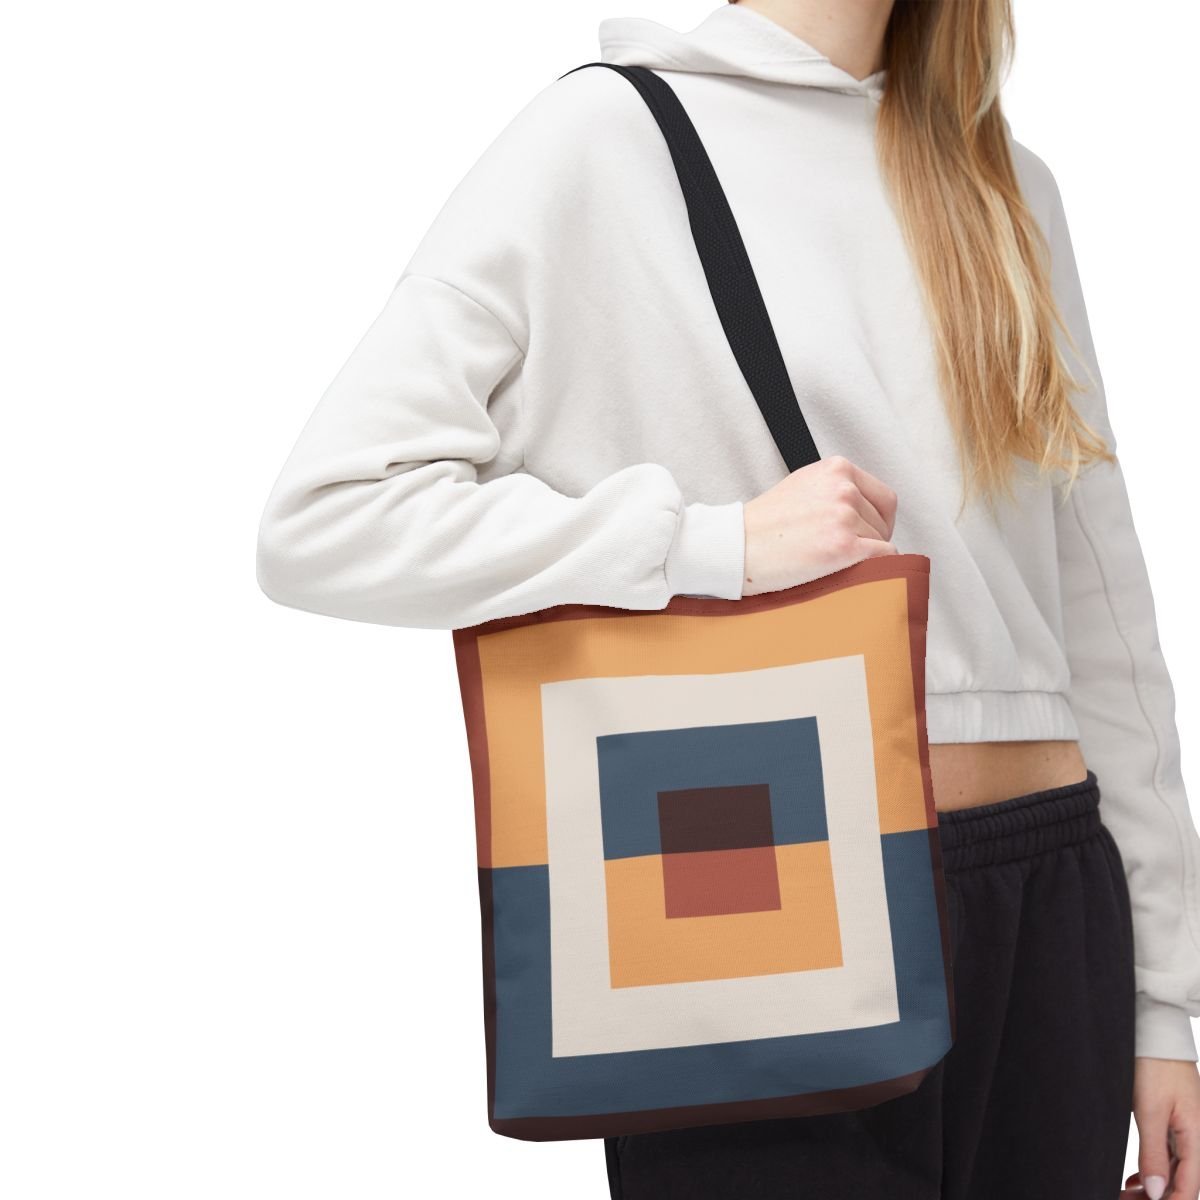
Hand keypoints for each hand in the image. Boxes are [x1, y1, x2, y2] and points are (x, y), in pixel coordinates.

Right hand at [742, 456, 897, 596]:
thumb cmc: (762, 525)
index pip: (884, 497)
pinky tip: (846, 572)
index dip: (877, 521)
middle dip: (869, 540)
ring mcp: (844, 517)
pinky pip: (882, 560)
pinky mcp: (844, 546)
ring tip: (829, 560)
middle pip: (883, 522)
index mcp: (836, 469)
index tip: (864, 535)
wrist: (735, 547)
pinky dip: (871, 570)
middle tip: (840, 552)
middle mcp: (844, 488)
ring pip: (882, 543)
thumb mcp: (803, 487)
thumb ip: (835, 491)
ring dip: (863, 557)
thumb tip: (867, 512)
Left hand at [1126, 1058, 1199, 1197]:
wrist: (1156, 1033)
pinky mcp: (1175, 1121)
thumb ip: (1154, 1152)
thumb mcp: (1149, 1110)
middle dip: (1158, 1197)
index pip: (1189, 1187)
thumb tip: (1156, 1192)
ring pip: (1175, 1170)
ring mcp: (1187, 1130)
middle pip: (1183, 1182)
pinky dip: (1154, 1169)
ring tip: (1128, 1194)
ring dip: (1154, 1186)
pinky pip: (1170, 1155)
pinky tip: (1137, 1179)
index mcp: (1197, 1137)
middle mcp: (1197, 1137)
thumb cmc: (1155, 1065)